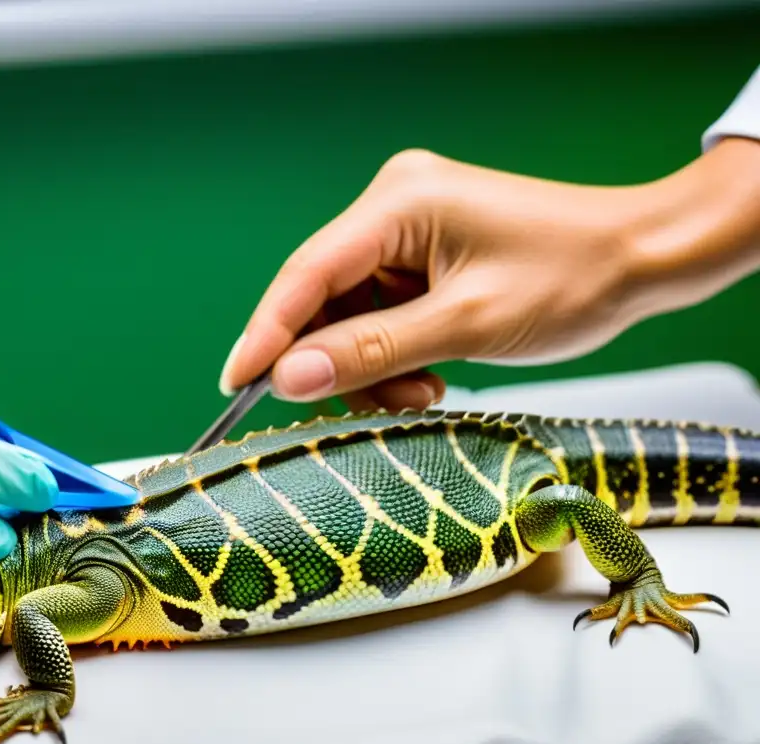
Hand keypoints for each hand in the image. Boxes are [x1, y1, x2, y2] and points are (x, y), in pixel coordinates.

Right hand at [219, 139, 759, 411]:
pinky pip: (381, 311)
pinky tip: (429, 375)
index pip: (308, 273)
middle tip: (371, 405)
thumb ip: (371, 351)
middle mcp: (394, 205)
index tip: (234, 386)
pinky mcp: (425, 253)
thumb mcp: (465, 325)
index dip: (266, 333)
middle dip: (338, 359)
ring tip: (424, 392)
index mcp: (400, 202)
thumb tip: (286, 378)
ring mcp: (410, 228)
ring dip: (373, 364)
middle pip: (325, 296)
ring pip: (351, 312)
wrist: (643, 257)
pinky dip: (393, 352)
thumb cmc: (572, 278)